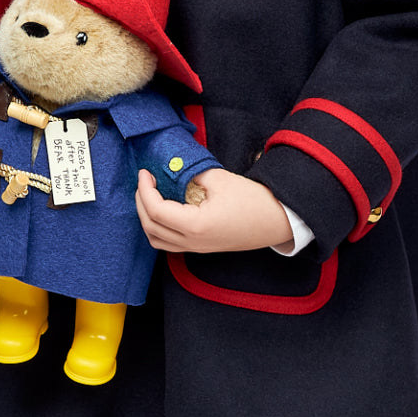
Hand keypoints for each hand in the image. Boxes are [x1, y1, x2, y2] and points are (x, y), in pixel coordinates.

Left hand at [135, 168, 294, 253]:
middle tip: (144, 180)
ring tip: (150, 194)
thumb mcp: (218, 179)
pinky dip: (158, 227)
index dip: (145, 189)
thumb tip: (171, 167)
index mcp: (196, 226)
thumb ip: (190, 174)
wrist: (276, 220)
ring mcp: (197, 248)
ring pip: (157, 240)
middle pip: (151, 227)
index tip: (145, 172)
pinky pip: (169, 243)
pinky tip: (164, 208)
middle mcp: (193, 243)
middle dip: (141, 202)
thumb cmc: (251, 200)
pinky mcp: (201, 248)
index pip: (156, 210)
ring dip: (147, 217)